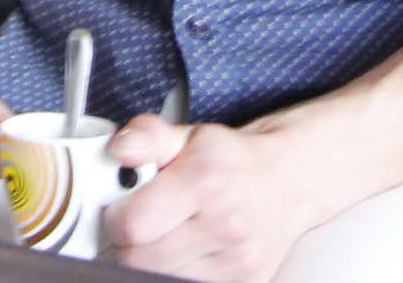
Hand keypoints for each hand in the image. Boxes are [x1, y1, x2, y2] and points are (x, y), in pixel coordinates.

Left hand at [105, 115, 317, 279]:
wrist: (288, 183)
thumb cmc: (233, 160)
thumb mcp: (187, 135)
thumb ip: (146, 136)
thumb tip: (118, 150)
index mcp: (204, 180)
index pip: (133, 225)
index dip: (114, 218)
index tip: (118, 208)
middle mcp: (224, 225)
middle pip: (141, 260)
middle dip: (128, 243)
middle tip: (137, 224)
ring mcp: (237, 262)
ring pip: (161, 278)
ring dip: (151, 262)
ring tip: (162, 236)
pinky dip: (175, 272)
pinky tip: (181, 253)